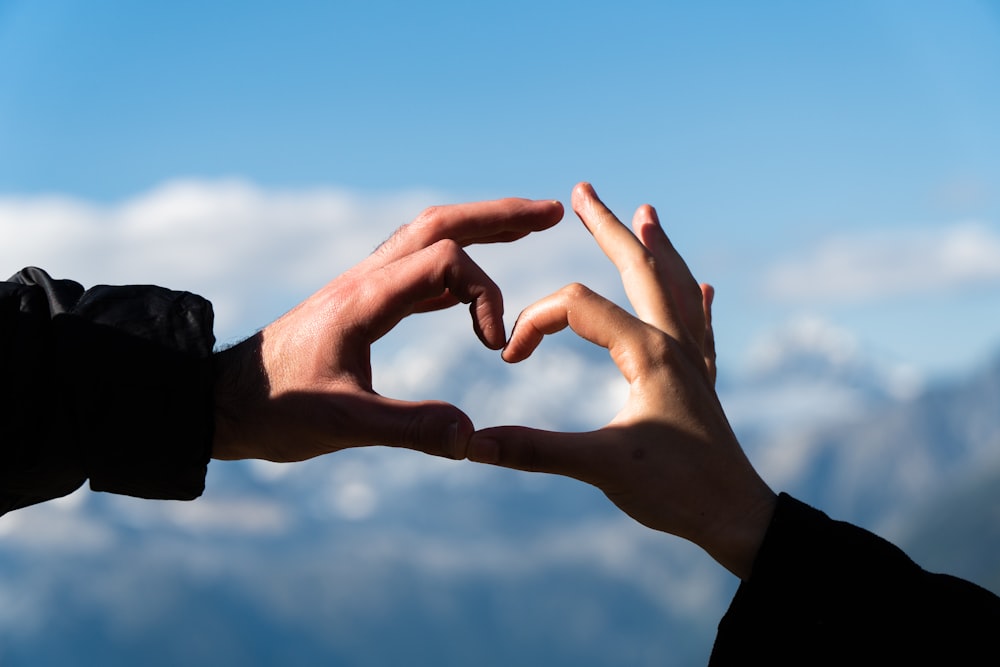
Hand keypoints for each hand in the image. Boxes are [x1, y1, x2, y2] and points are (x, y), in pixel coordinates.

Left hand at [212, 197, 562, 462]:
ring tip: (526, 228)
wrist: (221, 401)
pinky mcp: (361, 304)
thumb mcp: (341, 426)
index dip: (485, 297)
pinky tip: (471, 287)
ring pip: (429, 238)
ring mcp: (364, 287)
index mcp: (365, 298)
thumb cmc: (273, 411)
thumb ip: (408, 428)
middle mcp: (367, 279)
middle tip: (551, 214)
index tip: (495, 349)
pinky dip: (456, 267)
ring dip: (480, 230)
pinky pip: (418, 269)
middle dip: (500, 217)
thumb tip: (471, 437)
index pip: (445, 260)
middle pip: (442, 223)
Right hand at [468, 183, 774, 578]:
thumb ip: (534, 450)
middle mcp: (673, 343)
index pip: (576, 306)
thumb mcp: (599, 468)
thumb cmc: (675, 492)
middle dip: (607, 227)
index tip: (508, 359)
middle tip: (584, 190)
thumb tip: (472, 444)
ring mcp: (693, 360)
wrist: (737, 518)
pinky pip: (700, 326)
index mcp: (646, 352)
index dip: (533, 323)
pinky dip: (696, 299)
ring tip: (648, 213)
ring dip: (656, 247)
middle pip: (640, 267)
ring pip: (674, 286)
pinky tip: (705, 286)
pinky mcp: (702, 381)